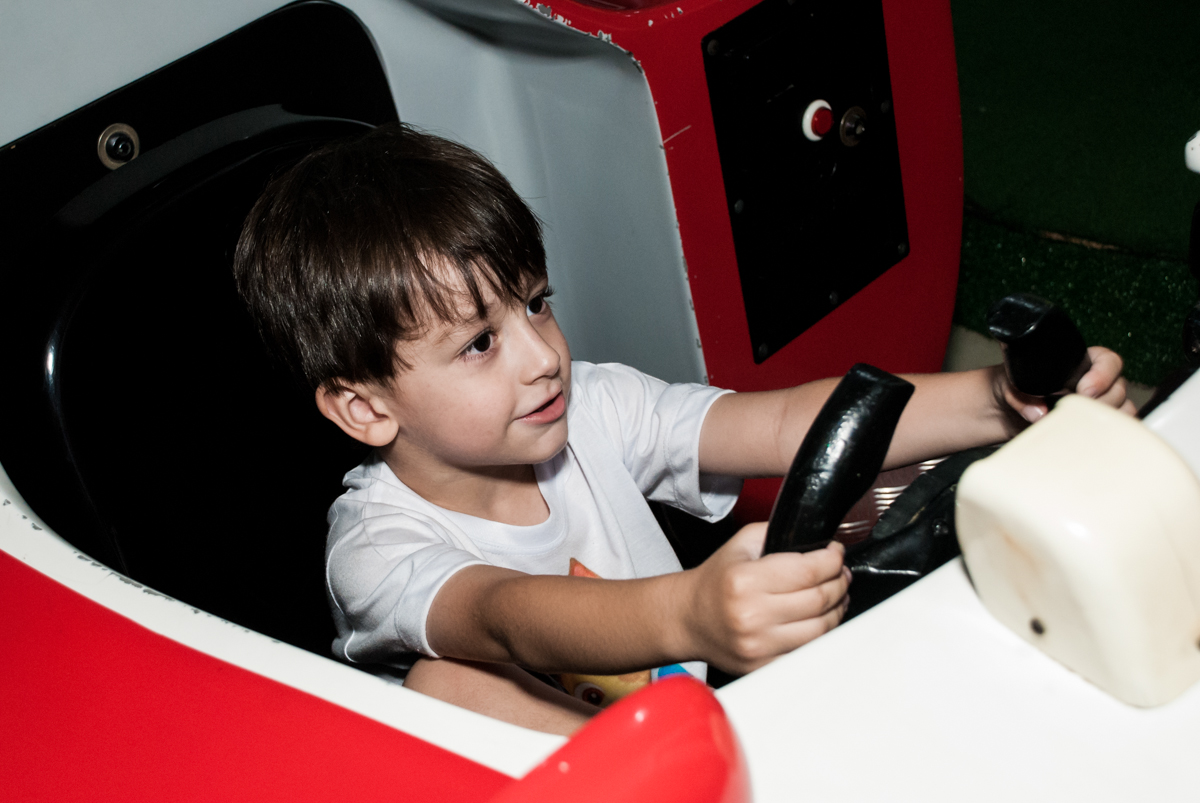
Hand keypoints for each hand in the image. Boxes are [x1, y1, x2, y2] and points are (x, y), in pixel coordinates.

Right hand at [680, 522, 849, 674]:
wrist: (688, 619)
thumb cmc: (715, 582)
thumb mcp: (741, 545)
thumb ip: (778, 533)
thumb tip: (819, 539)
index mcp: (744, 581)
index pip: (809, 571)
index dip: (832, 560)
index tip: (835, 553)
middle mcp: (751, 616)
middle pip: (820, 600)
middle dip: (839, 582)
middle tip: (839, 573)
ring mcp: (758, 646)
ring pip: (822, 629)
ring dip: (837, 609)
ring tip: (835, 596)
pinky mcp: (763, 666)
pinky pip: (808, 651)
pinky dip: (821, 635)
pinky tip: (819, 620)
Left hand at [995, 345, 1135, 424]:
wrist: (1005, 415)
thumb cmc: (1011, 390)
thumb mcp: (1009, 385)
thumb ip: (1020, 396)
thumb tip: (1038, 413)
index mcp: (1080, 364)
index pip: (1108, 361)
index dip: (1102, 374)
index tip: (1084, 389)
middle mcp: (1096, 384)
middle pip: (1119, 389)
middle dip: (1101, 402)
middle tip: (1078, 411)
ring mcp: (1098, 407)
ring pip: (1123, 411)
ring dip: (1105, 420)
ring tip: (1078, 426)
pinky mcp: (1096, 429)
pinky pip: (1117, 433)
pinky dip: (1107, 437)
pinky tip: (1086, 438)